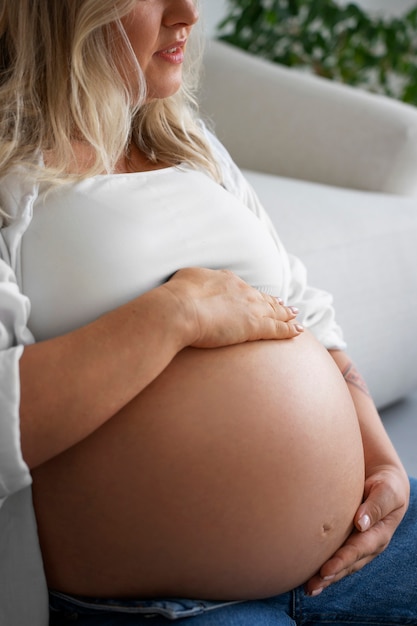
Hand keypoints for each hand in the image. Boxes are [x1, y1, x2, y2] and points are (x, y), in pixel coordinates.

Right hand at [163, 267, 302, 348]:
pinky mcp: (255, 326)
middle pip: (263, 299)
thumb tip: (192, 285)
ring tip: (295, 316)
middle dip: (275, 303)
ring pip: (275, 312)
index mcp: (226, 280)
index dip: (254, 294)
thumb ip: (194, 282)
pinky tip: (298, 331)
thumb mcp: (185, 279)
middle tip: (285, 306)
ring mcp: (251, 308)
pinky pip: (278, 328)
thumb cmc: (177, 296)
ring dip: (286, 314)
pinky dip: (289, 330)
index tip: (259, 297)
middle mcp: (242, 291)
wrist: (180, 309)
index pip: (245, 289)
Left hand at [305, 464, 409, 596]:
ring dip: (326, 578)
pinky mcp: (347, 539)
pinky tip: (310, 575)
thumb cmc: (386, 484)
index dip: (341, 561)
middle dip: (331, 576)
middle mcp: (368, 544)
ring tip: (309, 588)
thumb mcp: (387, 491)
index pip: (358, 550)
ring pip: (342, 564)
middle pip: (348, 564)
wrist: (384, 479)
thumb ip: (376, 506)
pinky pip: (336, 554)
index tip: (325, 570)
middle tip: (312, 586)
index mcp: (379, 534)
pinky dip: (324, 566)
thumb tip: (360, 523)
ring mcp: (357, 543)